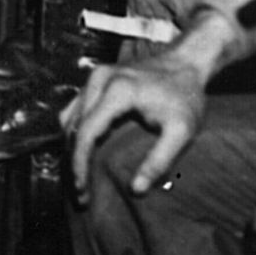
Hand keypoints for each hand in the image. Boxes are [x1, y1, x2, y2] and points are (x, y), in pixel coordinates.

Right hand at [62, 47, 210, 196]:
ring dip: (71, 148)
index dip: (80, 165)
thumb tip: (137, 189)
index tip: (82, 190)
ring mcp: (95, 76)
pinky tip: (84, 151)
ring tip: (81, 176)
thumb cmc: (185, 97)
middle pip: (73, 127)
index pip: (86, 133)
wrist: (186, 62)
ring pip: (69, 117)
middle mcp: (100, 79)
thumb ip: (160, 160)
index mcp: (118, 90)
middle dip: (74, 162)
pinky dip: (74, 132)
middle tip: (82, 193)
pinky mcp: (96, 78)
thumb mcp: (182, 131)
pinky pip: (74, 108)